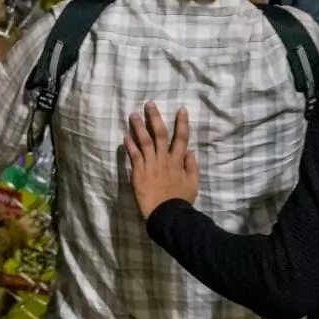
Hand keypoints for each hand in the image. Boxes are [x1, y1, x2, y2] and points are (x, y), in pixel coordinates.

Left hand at [124, 102, 198, 218]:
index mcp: (178, 162)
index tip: (181, 110)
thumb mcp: (193, 184)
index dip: (182, 123)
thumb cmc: (180, 200)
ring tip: (132, 115)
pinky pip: (134, 155)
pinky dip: (130, 145)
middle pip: (161, 135)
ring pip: (145, 141)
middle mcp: (165, 160)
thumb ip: (192, 167)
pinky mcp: (139, 171)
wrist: (168, 214)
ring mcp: (151, 165)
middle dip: (155, 118)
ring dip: (139, 127)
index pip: (182, 139)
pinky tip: (125, 136)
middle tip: (149, 104)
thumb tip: (191, 152)